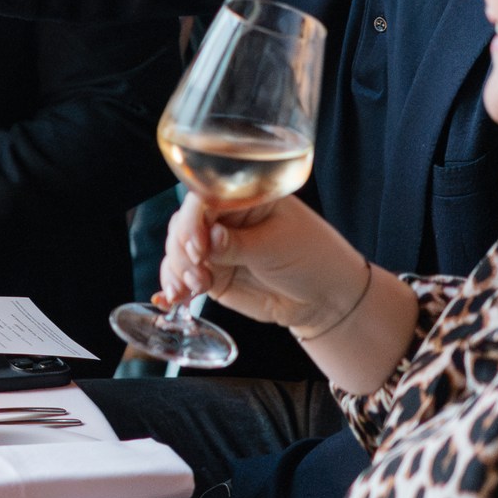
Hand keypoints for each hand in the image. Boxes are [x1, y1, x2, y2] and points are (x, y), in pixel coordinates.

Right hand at [155, 192, 366, 330]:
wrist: (326, 298)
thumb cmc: (313, 258)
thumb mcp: (278, 246)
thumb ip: (239, 244)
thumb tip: (208, 239)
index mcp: (243, 199)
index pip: (205, 200)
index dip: (194, 222)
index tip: (198, 247)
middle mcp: (224, 219)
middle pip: (184, 225)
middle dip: (183, 249)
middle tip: (199, 271)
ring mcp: (215, 248)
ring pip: (177, 251)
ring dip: (179, 269)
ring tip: (197, 287)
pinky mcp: (213, 274)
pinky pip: (182, 276)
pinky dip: (174, 285)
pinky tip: (171, 297)